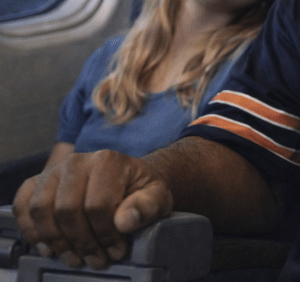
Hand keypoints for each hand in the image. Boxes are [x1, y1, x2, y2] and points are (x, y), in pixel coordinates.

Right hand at [12, 149, 173, 268]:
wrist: (127, 179)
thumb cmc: (141, 190)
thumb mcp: (157, 197)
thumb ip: (146, 207)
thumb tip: (125, 221)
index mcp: (107, 160)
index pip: (98, 205)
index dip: (106, 234)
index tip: (116, 250)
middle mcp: (77, 161)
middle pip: (67, 209)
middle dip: (82, 242)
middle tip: (97, 259)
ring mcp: (54, 170)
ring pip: (41, 210)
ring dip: (57, 241)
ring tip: (76, 257)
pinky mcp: (38, 182)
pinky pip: (23, 206)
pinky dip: (31, 230)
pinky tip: (50, 246)